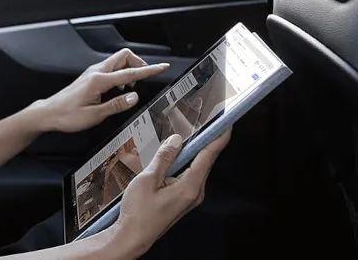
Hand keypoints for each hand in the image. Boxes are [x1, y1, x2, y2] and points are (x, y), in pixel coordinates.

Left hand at [26, 49, 168, 132]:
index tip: (162, 67)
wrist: (49, 113)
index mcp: (99, 80)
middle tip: (144, 79)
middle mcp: (96, 72)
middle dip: (138, 64)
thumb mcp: (95, 115)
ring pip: (117, 62)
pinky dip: (119, 76)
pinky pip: (110, 69)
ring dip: (128, 71)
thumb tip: (134, 97)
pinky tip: (118, 91)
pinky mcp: (90, 76)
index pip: (130, 72)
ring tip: (128, 90)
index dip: (149, 70)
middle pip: (124, 57)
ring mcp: (92, 72)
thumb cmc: (68, 115)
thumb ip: (116, 105)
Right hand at [107, 129, 231, 256]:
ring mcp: (189, 197)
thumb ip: (163, 158)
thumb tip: (176, 140)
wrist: (132, 236)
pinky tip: (173, 156)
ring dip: (192, 151)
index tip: (225, 122)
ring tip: (186, 135)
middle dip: (205, 140)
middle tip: (203, 121)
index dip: (218, 137)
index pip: (209, 155)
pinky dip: (184, 163)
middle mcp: (194, 192)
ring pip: (195, 167)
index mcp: (189, 187)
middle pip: (205, 160)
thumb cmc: (138, 213)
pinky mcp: (182, 199)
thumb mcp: (147, 180)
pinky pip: (188, 175)